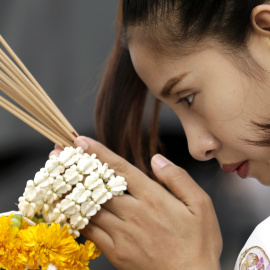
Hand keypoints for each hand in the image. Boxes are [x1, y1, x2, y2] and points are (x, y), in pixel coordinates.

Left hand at [50, 136, 221, 269]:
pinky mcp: (116, 252)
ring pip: (88, 207)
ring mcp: (122, 233)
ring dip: (69, 190)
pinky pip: (90, 232)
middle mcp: (133, 212)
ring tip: (52, 177)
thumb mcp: (201, 206)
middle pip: (98, 185)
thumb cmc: (199, 243)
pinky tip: (65, 209)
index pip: (120, 169)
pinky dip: (75, 218)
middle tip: (56, 153)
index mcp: (153, 198)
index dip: (98, 152)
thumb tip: (157, 159)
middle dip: (76, 167)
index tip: (80, 141)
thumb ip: (178, 179)